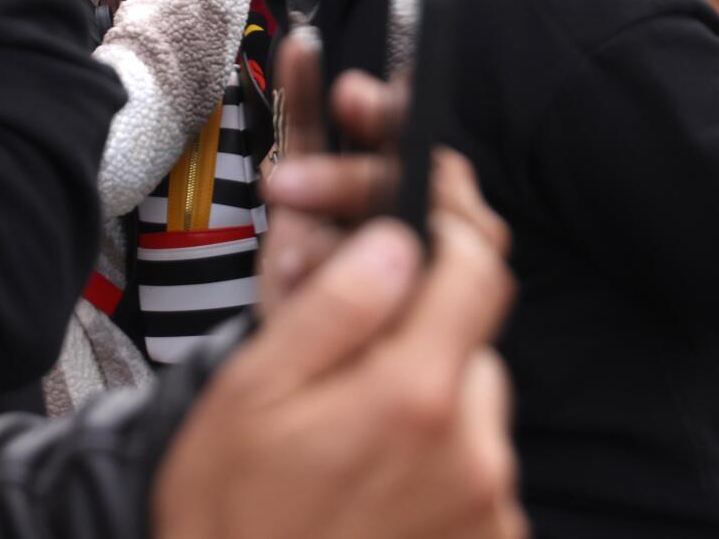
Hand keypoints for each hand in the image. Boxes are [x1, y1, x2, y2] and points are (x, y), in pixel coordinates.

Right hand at [156, 30, 520, 538]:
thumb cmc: (229, 515)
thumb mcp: (252, 392)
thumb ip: (334, 308)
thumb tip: (396, 241)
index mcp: (414, 394)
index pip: (477, 266)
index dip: (448, 219)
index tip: (412, 209)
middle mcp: (474, 449)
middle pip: (471, 335)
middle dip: (418, 317)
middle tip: (343, 334)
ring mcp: (489, 506)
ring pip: (471, 402)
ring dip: (423, 389)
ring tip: (342, 419)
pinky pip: (473, 469)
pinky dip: (432, 454)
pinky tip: (366, 473)